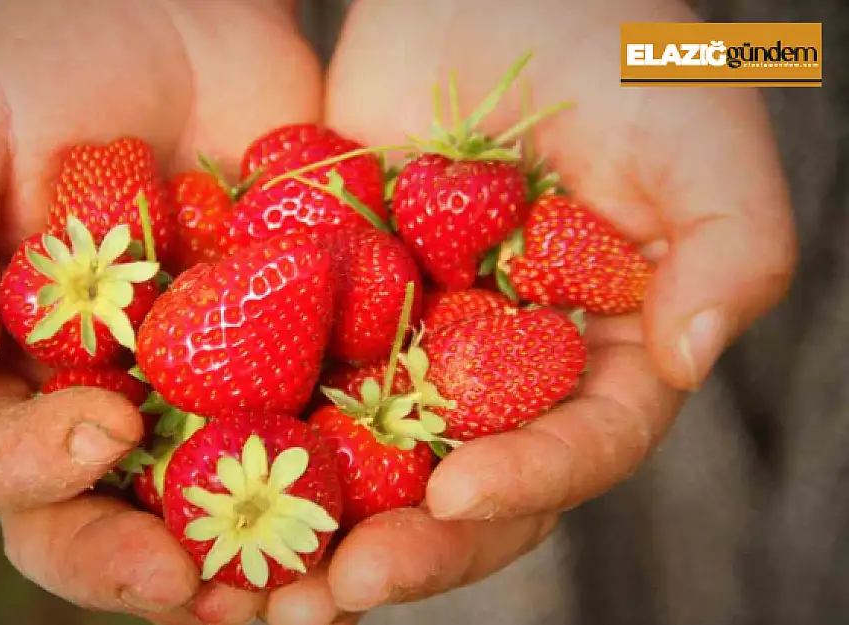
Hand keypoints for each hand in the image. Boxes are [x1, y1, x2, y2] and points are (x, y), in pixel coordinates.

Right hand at [0, 0, 320, 621]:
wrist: (174, 18)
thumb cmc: (42, 66)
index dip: (30, 470)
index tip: (100, 430)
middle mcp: (90, 403)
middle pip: (93, 523)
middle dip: (135, 566)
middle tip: (193, 582)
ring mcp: (189, 396)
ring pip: (202, 514)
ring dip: (243, 565)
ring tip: (296, 591)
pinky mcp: (279, 368)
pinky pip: (303, 446)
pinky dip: (335, 489)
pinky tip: (373, 512)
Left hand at [257, 0, 796, 620]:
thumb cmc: (614, 53)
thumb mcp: (696, 134)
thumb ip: (733, 246)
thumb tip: (692, 358)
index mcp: (598, 358)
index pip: (575, 447)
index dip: (527, 482)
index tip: (456, 496)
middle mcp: (503, 378)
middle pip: (465, 491)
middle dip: (408, 550)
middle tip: (334, 596)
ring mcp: (415, 353)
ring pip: (369, 467)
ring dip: (317, 534)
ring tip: (255, 594)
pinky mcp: (337, 316)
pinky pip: (292, 387)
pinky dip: (253, 442)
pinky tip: (200, 485)